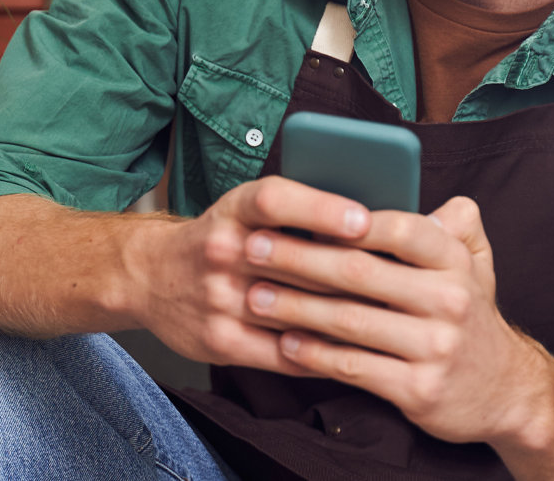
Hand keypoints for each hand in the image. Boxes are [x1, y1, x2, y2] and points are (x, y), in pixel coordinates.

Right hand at [125, 176, 371, 375]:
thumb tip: (374, 214)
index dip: (320, 208)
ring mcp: (219, 299)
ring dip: (346, 316)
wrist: (149, 276)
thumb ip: (298, 210)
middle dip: (352, 272)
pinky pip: (284, 352)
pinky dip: (324, 352)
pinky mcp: (221, 341)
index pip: (274, 201)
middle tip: (404, 279)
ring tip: (394, 318)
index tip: (363, 218)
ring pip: (295, 311)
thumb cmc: (219, 235)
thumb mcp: (246, 207)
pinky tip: (359, 351)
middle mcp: (222, 251)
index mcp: (233, 210)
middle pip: (295, 263)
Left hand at [239, 195, 550, 445]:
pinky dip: (314, 354)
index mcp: (455, 262)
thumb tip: (409, 186)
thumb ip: (451, 222)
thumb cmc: (469, 317)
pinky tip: (285, 343)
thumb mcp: (475, 263)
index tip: (295, 213)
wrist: (505, 394)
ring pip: (349, 321)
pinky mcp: (418, 390)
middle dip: (298, 259)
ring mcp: (435, 348)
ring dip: (295, 308)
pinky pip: (353, 367)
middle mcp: (449, 301)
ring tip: (256, 296)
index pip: (399, 228)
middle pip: (360, 272)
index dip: (346, 220)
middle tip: (254, 249)